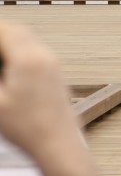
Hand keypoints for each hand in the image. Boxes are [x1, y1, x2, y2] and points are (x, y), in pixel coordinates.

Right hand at [0, 24, 79, 159]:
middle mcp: (45, 57)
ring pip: (31, 40)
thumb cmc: (26, 128)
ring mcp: (55, 66)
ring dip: (11, 40)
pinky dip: (21, 51)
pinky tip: (10, 67)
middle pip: (19, 31)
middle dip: (0, 32)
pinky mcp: (58, 76)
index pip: (6, 30)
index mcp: (28, 59)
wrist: (60, 145)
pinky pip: (38, 52)